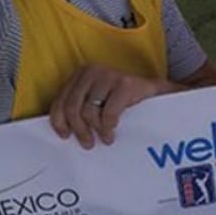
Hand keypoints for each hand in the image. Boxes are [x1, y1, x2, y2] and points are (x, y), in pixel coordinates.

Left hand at [48, 64, 168, 148]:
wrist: (156, 95)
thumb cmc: (122, 102)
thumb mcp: (95, 102)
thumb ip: (79, 109)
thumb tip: (62, 131)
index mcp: (80, 75)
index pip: (60, 100)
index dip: (59, 121)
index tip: (65, 136)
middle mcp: (91, 71)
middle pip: (71, 107)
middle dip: (78, 129)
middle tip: (88, 143)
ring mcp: (108, 75)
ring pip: (87, 111)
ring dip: (95, 130)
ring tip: (104, 138)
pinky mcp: (124, 83)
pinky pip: (107, 113)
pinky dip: (108, 127)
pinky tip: (112, 132)